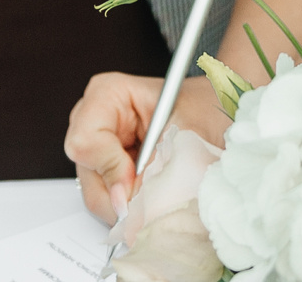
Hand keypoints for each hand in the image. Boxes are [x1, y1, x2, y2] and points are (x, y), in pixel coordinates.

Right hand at [64, 72, 229, 223]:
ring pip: (97, 193)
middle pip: (88, 173)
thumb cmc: (202, 107)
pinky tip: (155, 194)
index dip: (110, 170)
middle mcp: (95, 120)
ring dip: (129, 204)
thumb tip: (135, 206)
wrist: (215, 111)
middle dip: (120, 194)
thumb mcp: (186, 132)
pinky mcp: (108, 170)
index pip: (85, 142)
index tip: (135, 187)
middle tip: (152, 198)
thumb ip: (157, 167)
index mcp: (106, 95)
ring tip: (160, 192)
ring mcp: (99, 147)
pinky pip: (110, 200)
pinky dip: (134, 206)